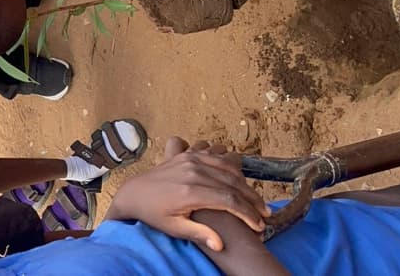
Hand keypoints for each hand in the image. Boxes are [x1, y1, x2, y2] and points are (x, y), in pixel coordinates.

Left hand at [105, 137, 269, 250]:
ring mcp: (189, 160)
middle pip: (232, 183)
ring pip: (227, 168)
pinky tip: (240, 176)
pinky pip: (215, 156)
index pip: (229, 201)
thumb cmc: (154, 214)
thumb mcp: (174, 228)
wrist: (134, 193)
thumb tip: (220, 245)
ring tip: (256, 199)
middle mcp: (192, 172)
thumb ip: (198, 234)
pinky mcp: (187, 154)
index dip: (247, 213)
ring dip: (245, 182)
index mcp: (190, 192)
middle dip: (252, 200)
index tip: (258, 225)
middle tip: (265, 214)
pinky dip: (231, 165)